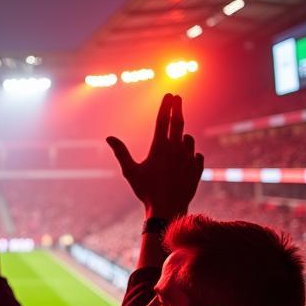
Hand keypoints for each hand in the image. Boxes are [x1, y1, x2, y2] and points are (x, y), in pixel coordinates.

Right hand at [106, 93, 203, 219]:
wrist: (168, 210)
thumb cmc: (146, 191)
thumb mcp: (130, 172)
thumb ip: (121, 152)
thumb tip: (108, 137)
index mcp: (160, 148)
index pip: (163, 120)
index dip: (166, 106)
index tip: (169, 95)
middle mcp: (176, 149)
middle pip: (179, 122)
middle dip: (178, 108)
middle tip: (177, 98)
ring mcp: (189, 159)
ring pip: (188, 139)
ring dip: (183, 136)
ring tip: (178, 139)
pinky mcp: (197, 169)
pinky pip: (197, 155)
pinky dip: (192, 153)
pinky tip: (187, 157)